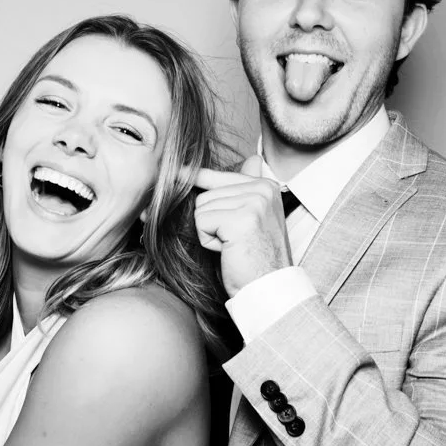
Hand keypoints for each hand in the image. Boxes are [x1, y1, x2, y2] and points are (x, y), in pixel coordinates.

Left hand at [190, 155, 291, 296]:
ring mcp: (253, 202)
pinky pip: (202, 221)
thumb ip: (247, 188)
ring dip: (210, 232)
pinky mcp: (240, 219)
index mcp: (266, 185)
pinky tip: (229, 250)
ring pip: (201, 208)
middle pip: (205, 195)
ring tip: (233, 245)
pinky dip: (208, 241)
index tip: (177, 171)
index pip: (220, 176)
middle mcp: (263, 188)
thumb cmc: (256, 257)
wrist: (268, 287)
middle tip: (234, 240)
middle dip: (211, 222)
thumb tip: (251, 158)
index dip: (197, 177)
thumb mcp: (254, 216)